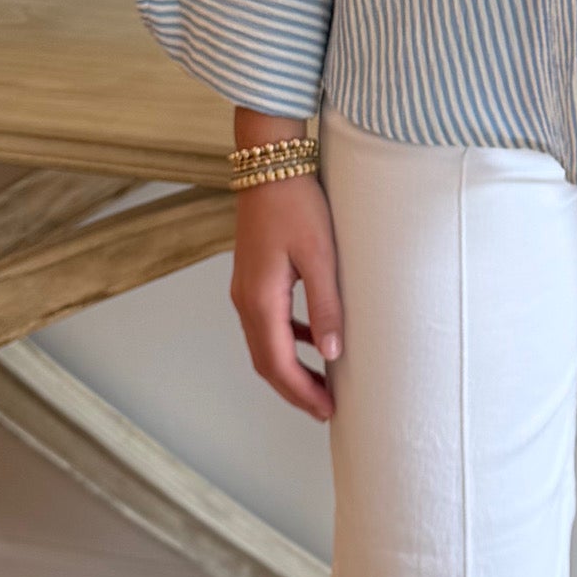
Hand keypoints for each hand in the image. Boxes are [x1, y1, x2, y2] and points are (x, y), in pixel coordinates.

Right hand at [229, 112, 342, 420]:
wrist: (269, 164)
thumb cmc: (297, 204)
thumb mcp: (320, 255)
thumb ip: (326, 306)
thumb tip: (332, 354)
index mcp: (260, 299)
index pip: (278, 364)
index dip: (302, 393)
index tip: (328, 412)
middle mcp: (245, 299)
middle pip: (265, 362)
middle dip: (294, 390)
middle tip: (325, 408)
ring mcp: (245, 288)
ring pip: (264, 344)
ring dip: (289, 368)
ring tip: (321, 384)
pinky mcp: (252, 277)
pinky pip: (266, 322)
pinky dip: (287, 341)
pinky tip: (311, 340)